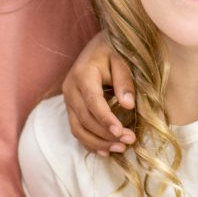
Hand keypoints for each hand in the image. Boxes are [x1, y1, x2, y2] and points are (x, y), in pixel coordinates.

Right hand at [63, 31, 136, 155]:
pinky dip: (89, 143)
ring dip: (98, 143)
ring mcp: (68, 100)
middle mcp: (70, 89)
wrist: (99, 45)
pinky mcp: (71, 107)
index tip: (122, 132)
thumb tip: (128, 105)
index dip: (106, 119)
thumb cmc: (113, 50)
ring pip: (78, 128)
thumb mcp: (122, 59)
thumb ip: (124, 81)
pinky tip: (105, 151)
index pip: (92, 102)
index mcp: (83, 75)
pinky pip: (76, 129)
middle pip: (85, 119)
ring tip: (120, 149)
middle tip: (129, 142)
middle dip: (107, 134)